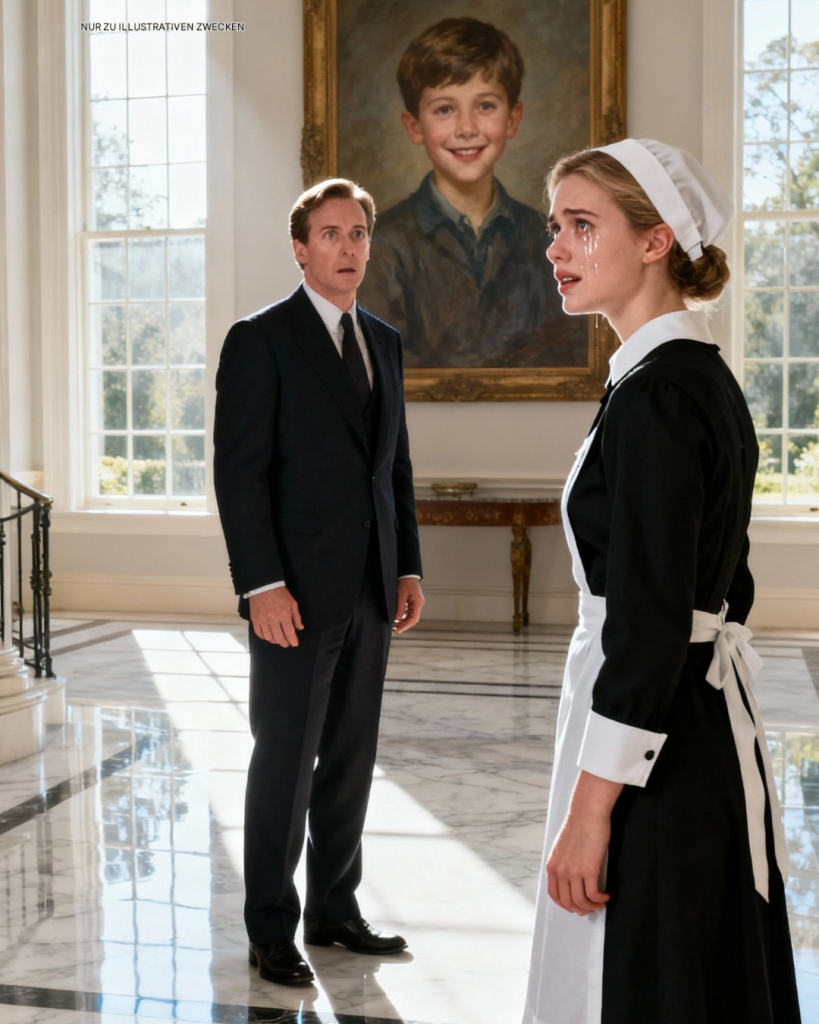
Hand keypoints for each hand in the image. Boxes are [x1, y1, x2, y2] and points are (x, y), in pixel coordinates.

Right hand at [249, 587, 303, 646]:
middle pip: (279, 637)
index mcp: (283, 615)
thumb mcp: (292, 603)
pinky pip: (259, 633)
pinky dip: (264, 637)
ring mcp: (262, 620)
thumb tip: (300, 628)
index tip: (295, 644)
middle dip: (284, 643)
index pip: (289, 632)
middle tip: (287, 644)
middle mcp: (272, 620)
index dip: (292, 640)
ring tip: (278, 640)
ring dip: (274, 641)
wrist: (264, 586)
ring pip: (269, 637)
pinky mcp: (255, 619)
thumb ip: (296, 617)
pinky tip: (268, 637)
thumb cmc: (280, 593)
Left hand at [393, 578, 424, 633]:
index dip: (405, 626)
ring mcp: (416, 603)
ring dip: (403, 621)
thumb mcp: (400, 596)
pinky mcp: (412, 601)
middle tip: (395, 629)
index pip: (413, 619)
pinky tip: (397, 617)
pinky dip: (403, 616)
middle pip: (412, 619)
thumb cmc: (405, 582)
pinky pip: (408, 611)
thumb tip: (397, 619)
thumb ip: (399, 608)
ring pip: (410, 616)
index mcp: (417, 603)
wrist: (407, 573)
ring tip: (394, 625)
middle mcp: (418, 604)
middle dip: (404, 625)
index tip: (397, 630)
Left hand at [546, 771, 622, 915]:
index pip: (554, 895)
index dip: (565, 905)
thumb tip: (570, 879)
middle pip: (568, 902)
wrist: (587, 813)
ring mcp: (574, 871)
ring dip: (592, 906)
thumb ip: (562, 864)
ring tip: (599, 903)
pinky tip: (605, 896)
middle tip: (590, 908)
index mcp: (552, 865)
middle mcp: (560, 870)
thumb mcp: (561, 848)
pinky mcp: (589, 870)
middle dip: (580, 909)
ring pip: (581, 901)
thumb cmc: (578, 826)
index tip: (574, 906)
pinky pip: (594, 894)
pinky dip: (600, 899)